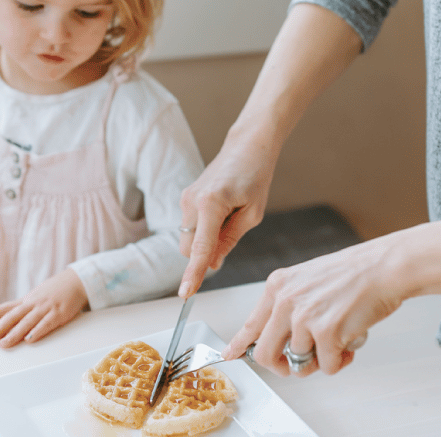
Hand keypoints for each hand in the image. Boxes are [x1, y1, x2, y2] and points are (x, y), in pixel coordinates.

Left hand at [0, 268, 87, 346]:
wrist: (76, 281)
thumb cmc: (56, 291)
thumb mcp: (36, 298)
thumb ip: (24, 310)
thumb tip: (9, 324)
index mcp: (25, 301)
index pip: (1, 309)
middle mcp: (32, 304)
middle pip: (10, 317)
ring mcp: (45, 308)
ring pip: (26, 322)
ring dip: (14, 334)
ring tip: (4, 344)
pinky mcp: (58, 313)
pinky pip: (46, 323)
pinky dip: (37, 332)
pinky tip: (30, 340)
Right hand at [177, 135, 278, 297]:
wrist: (247, 147)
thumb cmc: (255, 176)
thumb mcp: (252, 214)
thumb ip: (229, 240)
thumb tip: (212, 263)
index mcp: (210, 204)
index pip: (199, 249)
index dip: (193, 274)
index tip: (185, 294)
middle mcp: (192, 201)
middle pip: (189, 248)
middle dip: (205, 253)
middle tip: (232, 234)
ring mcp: (186, 198)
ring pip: (189, 238)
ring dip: (206, 239)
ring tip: (231, 216)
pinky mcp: (186, 197)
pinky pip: (191, 225)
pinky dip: (205, 228)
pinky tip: (224, 211)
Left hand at [224, 237, 404, 376]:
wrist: (384, 267)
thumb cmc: (354, 274)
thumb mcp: (308, 281)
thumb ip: (289, 306)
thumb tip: (281, 339)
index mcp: (278, 286)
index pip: (251, 324)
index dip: (239, 345)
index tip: (230, 355)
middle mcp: (286, 301)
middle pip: (266, 354)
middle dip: (283, 367)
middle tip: (298, 366)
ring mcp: (304, 317)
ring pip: (301, 362)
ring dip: (321, 361)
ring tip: (338, 342)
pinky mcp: (326, 332)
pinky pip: (327, 366)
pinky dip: (340, 361)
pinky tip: (349, 343)